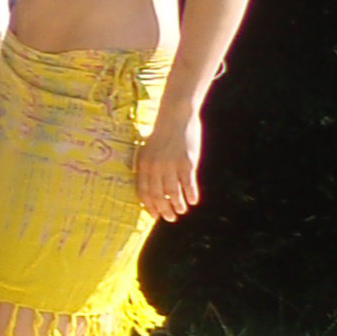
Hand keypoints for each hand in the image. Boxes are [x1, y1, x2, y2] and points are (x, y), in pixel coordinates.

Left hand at [138, 105, 202, 220]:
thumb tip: (153, 187)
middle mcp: (155, 166)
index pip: (143, 191)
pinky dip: (191, 195)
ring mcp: (171, 165)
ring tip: (182, 210)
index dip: (149, 205)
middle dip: (164, 210)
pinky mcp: (187, 163)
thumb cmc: (161, 134)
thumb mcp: (148, 149)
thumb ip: (148, 166)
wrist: (175, 117)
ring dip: (178, 205)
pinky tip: (193, 201)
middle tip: (170, 218)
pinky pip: (188, 184)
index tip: (154, 215)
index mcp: (143, 164)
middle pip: (158, 195)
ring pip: (173, 193)